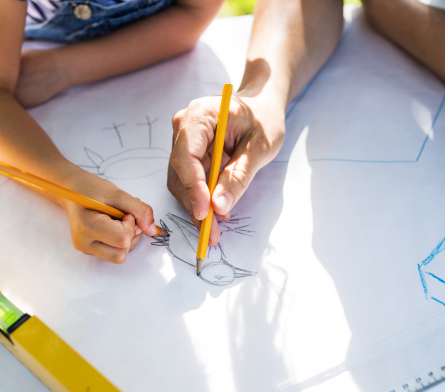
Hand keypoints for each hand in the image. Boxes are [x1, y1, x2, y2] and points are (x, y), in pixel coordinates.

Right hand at [62, 171, 156, 263]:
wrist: (71, 191)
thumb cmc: (90, 189)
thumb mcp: (117, 193)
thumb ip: (139, 209)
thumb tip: (152, 230)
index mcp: (87, 227)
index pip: (122, 240)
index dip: (130, 225)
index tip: (124, 213)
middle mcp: (85, 243)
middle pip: (121, 254)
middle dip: (129, 236)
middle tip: (123, 218)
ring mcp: (87, 249)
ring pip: (120, 256)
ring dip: (127, 239)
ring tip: (119, 220)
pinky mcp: (91, 250)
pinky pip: (115, 253)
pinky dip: (121, 241)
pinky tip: (115, 226)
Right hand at [167, 92, 284, 245]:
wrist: (260, 106)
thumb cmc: (263, 118)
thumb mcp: (259, 147)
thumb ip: (238, 176)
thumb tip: (218, 206)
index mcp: (200, 115)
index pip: (186, 156)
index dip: (194, 188)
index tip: (205, 213)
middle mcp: (184, 126)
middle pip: (180, 172)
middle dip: (195, 204)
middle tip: (211, 233)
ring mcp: (182, 140)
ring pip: (180, 181)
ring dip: (196, 206)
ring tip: (216, 227)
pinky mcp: (187, 154)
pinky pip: (188, 181)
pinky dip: (200, 199)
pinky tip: (215, 211)